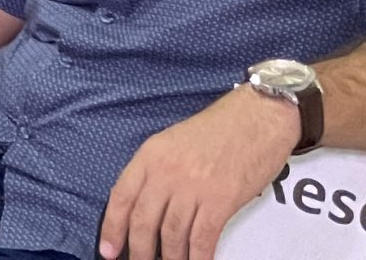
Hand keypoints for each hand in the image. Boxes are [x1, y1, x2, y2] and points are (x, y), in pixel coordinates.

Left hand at [97, 87, 298, 259]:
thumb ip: (156, 171)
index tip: (108, 250)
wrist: (257, 118)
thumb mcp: (172, 142)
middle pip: (144, 221)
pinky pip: (203, 238)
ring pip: (172, 234)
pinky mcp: (221, 200)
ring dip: (170, 258)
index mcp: (150, 155)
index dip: (112, 227)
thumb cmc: (217, 130)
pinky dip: (198, 257)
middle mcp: (167, 171)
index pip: (121, 196)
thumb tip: (145, 207)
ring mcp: (194, 186)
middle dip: (140, 250)